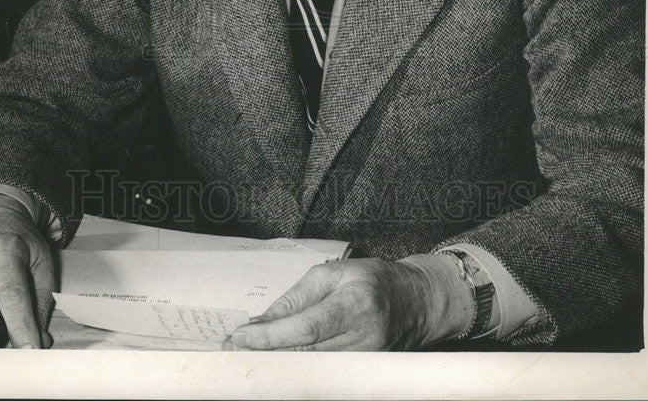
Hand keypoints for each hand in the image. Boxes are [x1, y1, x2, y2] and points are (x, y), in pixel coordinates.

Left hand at [222, 255, 473, 350]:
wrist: (416, 302)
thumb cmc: (372, 279)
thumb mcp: (334, 273)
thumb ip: (297, 297)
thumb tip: (262, 322)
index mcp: (354, 304)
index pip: (305, 327)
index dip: (270, 336)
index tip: (239, 336)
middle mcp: (361, 338)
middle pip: (303, 354)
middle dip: (264, 353)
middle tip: (231, 349)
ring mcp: (363, 361)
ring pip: (309, 368)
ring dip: (276, 363)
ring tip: (246, 353)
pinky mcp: (362, 374)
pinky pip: (321, 373)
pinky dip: (296, 367)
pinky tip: (276, 361)